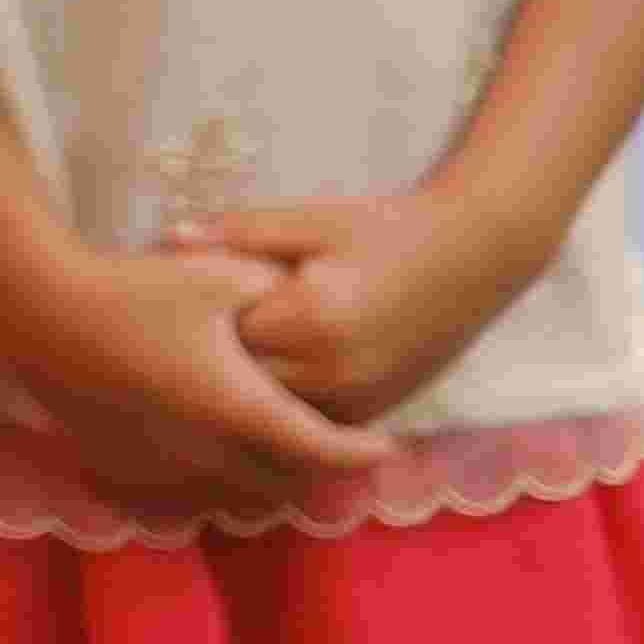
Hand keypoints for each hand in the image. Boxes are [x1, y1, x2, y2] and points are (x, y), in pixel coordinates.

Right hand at [0, 237, 401, 503]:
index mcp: (240, 409)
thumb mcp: (213, 276)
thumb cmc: (130, 292)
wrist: (35, 313)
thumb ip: (266, 286)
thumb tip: (296, 292)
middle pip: (284, 484)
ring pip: (234, 493)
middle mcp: (208, 450)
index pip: (322, 449)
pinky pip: (184, 488)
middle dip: (316, 473)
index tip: (386, 448)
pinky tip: (208, 452)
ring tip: (276, 454)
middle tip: (334, 450)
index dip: (360, 453)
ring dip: (263, 480)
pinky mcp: (124, 460)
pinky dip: (211, 479)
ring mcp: (164, 462)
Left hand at [178, 187, 537, 431]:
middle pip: (243, 384)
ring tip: (223, 358)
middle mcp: (335, 372)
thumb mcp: (311, 221)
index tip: (178, 302)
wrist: (475, 255)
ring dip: (249, 390)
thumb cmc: (387, 229)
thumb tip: (168, 239)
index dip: (196, 321)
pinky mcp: (377, 410)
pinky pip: (311, 422)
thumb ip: (238, 234)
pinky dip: (285, 406)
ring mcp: (360, 400)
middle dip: (216, 363)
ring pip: (275, 412)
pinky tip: (269, 377)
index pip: (222, 336)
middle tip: (192, 334)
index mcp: (312, 319)